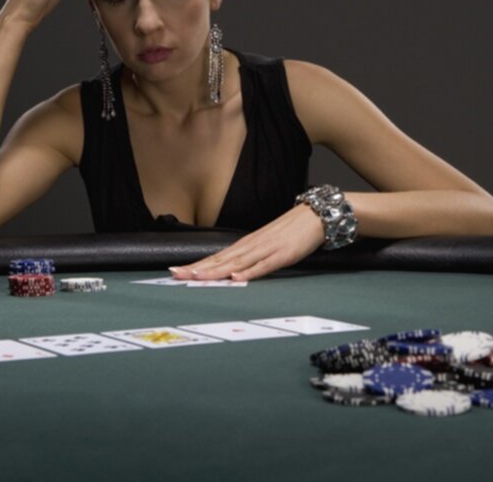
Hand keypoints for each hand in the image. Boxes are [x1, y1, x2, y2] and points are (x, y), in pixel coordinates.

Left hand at [171, 205, 325, 281]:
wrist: (316, 215)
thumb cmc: (293, 230)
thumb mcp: (268, 243)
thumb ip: (252, 256)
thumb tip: (235, 269)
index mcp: (248, 244)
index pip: (217, 256)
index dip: (197, 264)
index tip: (177, 270)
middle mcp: (253, 245)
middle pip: (221, 259)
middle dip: (198, 267)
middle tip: (176, 274)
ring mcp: (267, 249)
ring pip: (236, 262)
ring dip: (215, 271)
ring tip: (196, 277)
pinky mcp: (283, 255)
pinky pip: (263, 266)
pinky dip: (249, 273)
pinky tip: (236, 278)